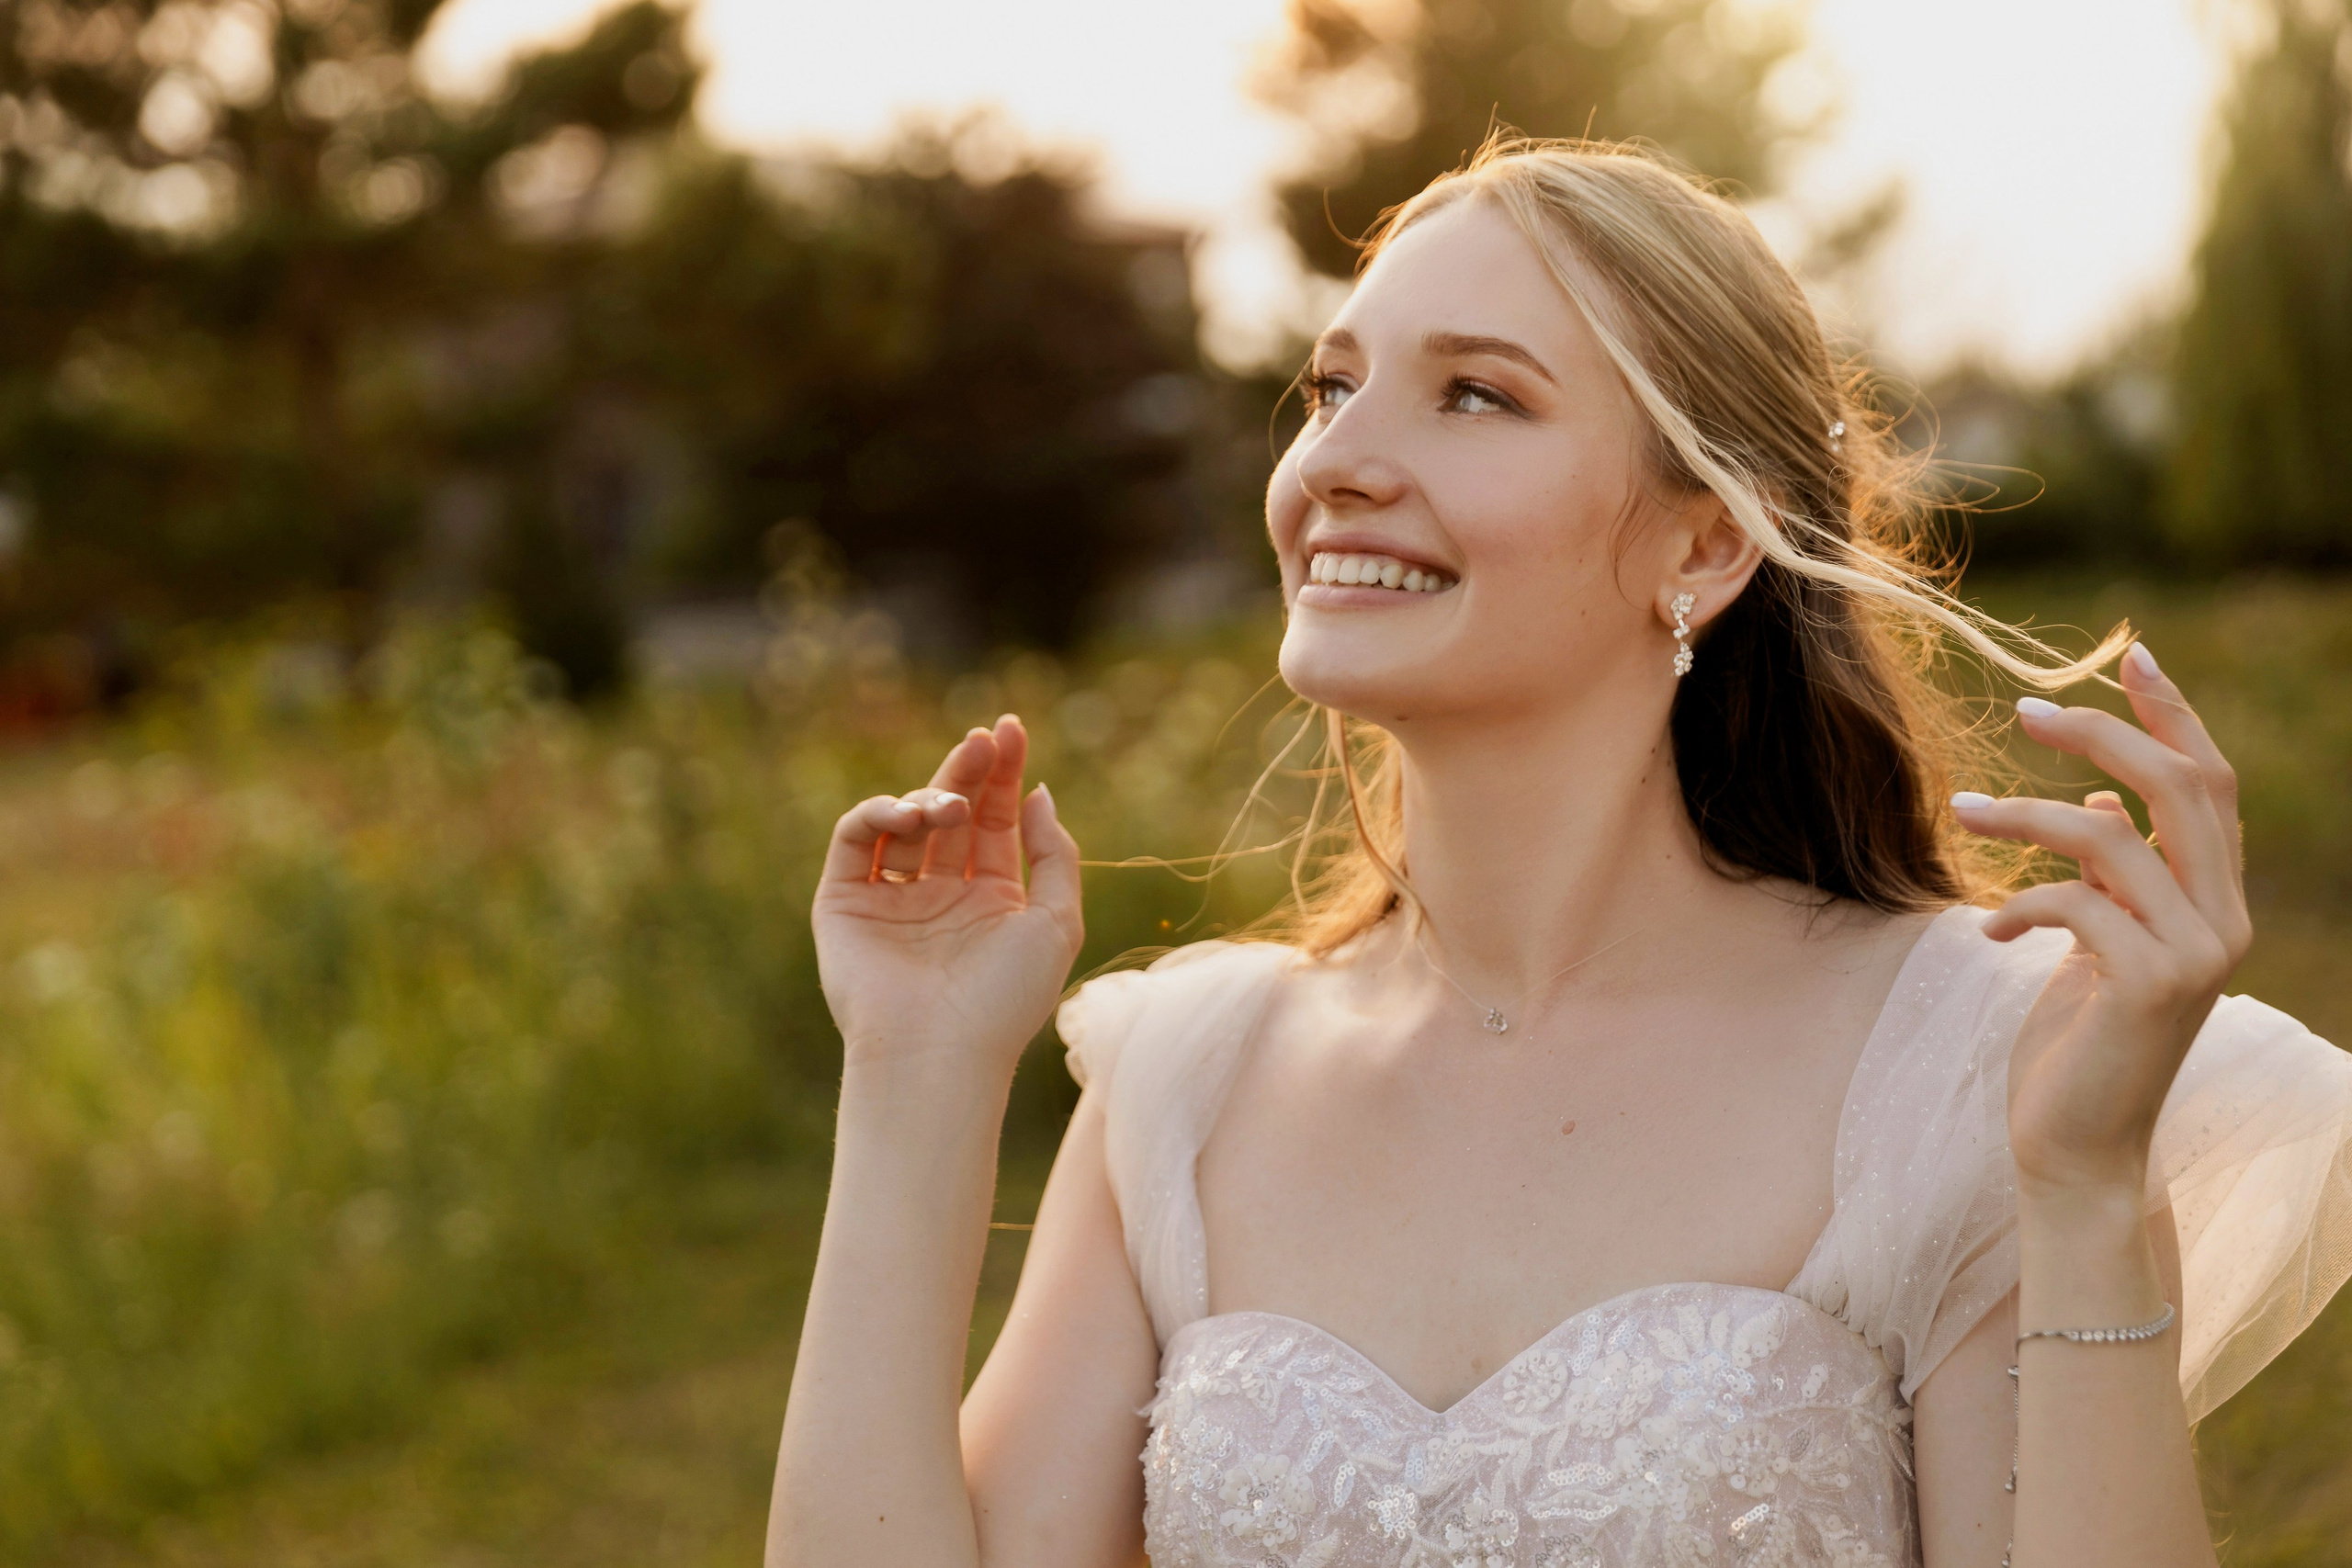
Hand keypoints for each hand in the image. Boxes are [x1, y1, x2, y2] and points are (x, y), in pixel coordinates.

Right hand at [812, 713, 1083, 1078]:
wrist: (938, 1053)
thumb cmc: (1005, 999)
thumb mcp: (1056, 922)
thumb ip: (1056, 855)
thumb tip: (1040, 792)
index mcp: (991, 900)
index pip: (997, 821)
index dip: (1005, 774)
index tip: (1012, 730)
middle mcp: (940, 896)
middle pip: (954, 812)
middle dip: (970, 771)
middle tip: (985, 739)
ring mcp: (891, 899)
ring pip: (905, 822)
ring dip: (931, 796)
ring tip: (951, 806)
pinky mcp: (843, 903)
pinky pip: (855, 839)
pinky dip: (878, 814)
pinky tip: (910, 816)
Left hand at [1953, 643, 2251, 1197]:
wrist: (2076, 1147)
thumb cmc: (2079, 1043)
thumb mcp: (2096, 944)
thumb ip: (2115, 875)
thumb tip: (2107, 802)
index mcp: (2216, 902)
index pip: (2211, 785)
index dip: (2174, 715)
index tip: (2132, 653)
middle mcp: (2225, 920)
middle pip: (2180, 787)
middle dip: (2102, 734)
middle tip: (2024, 710)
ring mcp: (2198, 953)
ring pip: (2114, 835)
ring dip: (2025, 814)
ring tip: (1962, 811)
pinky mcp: (2151, 984)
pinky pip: (2079, 901)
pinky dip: (2022, 902)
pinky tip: (1990, 933)